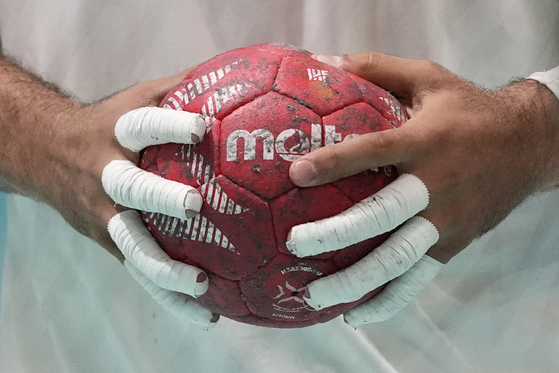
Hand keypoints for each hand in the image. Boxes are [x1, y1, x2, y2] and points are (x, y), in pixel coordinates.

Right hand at [0, 60, 216, 327]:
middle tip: (194, 206)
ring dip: (163, 269)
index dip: (169, 125)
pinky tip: (203, 314)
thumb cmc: (106, 123)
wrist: (48, 153)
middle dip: (158, 197)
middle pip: (129, 188)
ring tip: (200, 287)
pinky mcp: (107, 241)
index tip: (202, 126)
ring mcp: (103, 214)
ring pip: (130, 245)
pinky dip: (168, 297)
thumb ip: (179, 87)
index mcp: (116, 135)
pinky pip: (139, 271)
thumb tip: (232, 73)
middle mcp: (106, 175)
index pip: (142, 125)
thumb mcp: (136, 98)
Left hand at [287, 52, 558, 326]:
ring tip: (311, 294)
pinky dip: (387, 302)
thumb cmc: (470, 109)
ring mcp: (446, 222)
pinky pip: (418, 280)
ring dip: (353, 280)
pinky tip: (355, 314)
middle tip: (293, 244)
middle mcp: (436, 185)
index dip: (335, 163)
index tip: (295, 172)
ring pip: (397, 259)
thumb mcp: (428, 78)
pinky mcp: (452, 245)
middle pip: (381, 216)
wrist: (529, 145)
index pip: (374, 152)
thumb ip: (376, 68)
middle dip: (335, 232)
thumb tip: (323, 60)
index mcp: (426, 141)